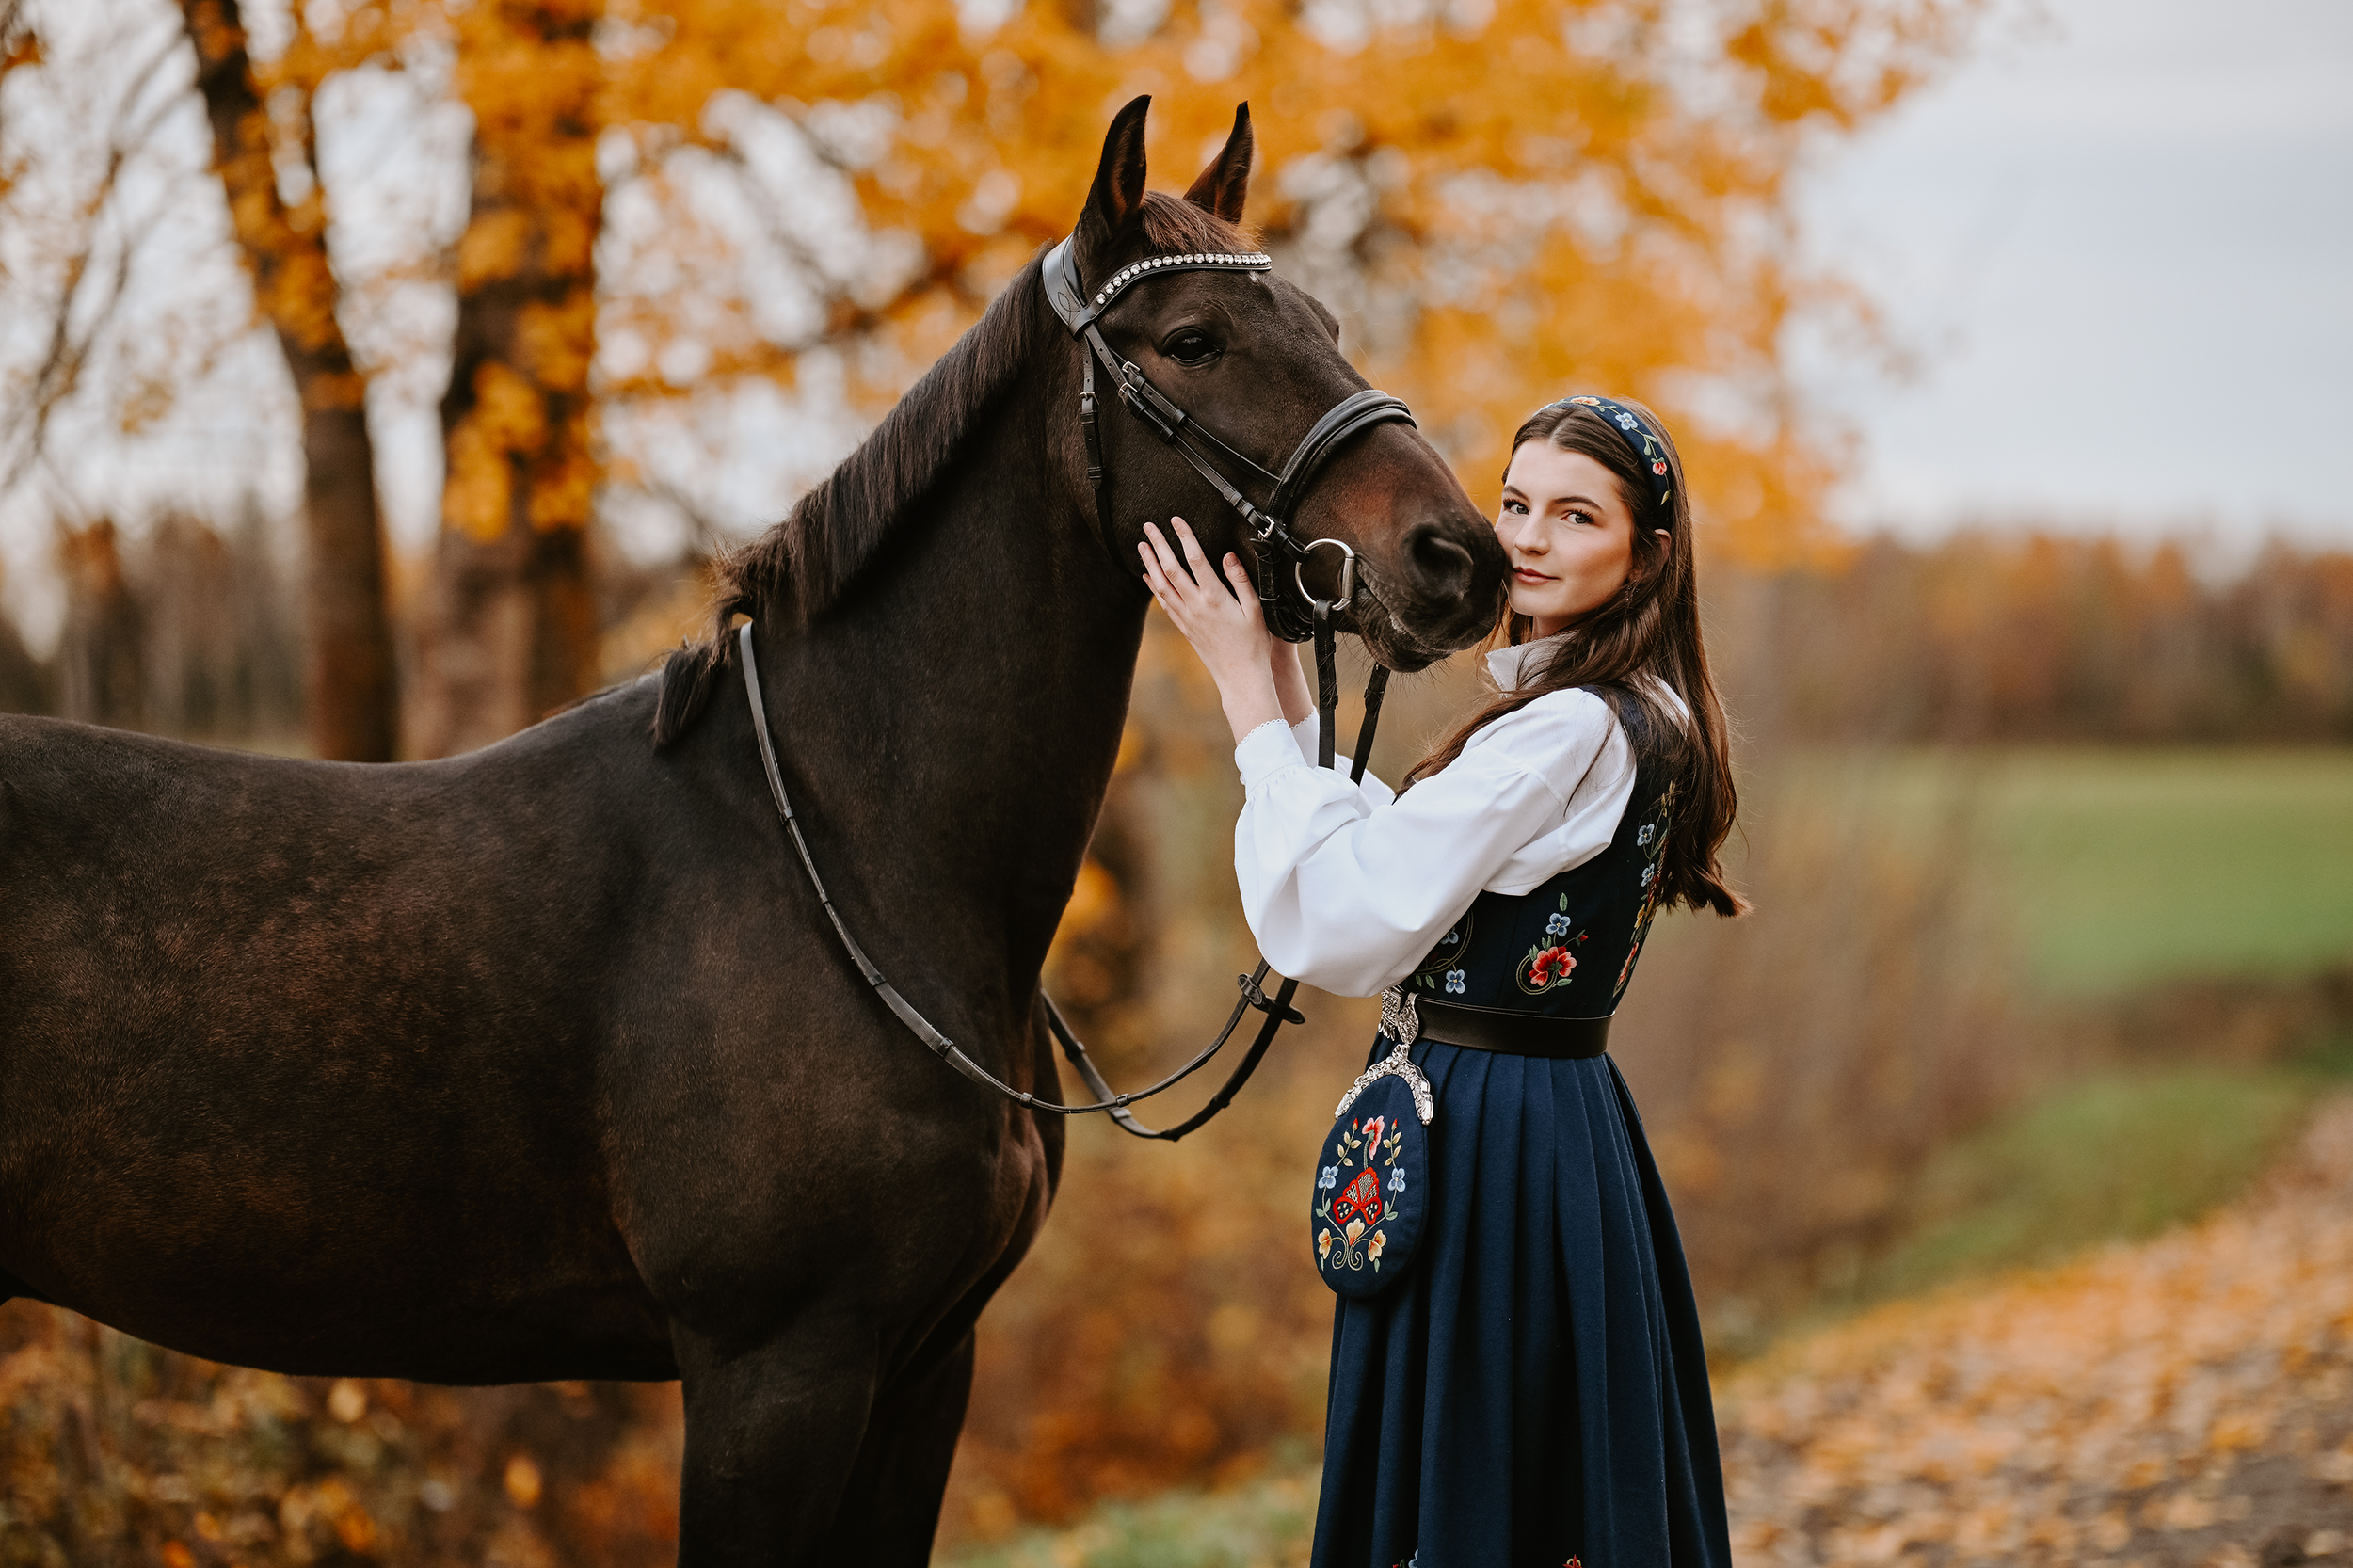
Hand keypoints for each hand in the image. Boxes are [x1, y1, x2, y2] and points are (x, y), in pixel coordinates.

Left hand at [1138, 518, 1287, 742]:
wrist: (1240, 677)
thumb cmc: (1253, 644)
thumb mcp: (1255, 609)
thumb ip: (1241, 580)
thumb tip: (1228, 555)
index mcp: (1215, 597)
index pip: (1196, 559)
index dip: (1184, 536)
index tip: (1176, 520)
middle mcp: (1196, 606)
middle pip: (1171, 569)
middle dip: (1159, 545)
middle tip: (1148, 526)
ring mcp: (1187, 618)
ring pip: (1162, 585)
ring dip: (1150, 564)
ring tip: (1141, 546)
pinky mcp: (1184, 628)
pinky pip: (1164, 603)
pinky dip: (1154, 587)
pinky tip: (1148, 577)